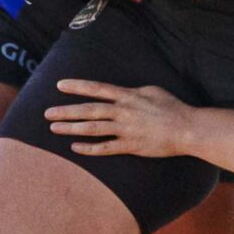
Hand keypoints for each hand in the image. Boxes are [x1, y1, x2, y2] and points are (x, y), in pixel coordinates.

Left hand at [44, 79, 191, 157]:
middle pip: (89, 110)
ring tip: (54, 128)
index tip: (60, 85)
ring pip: (93, 128)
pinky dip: (89, 148)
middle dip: (66, 111)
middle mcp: (123, 112)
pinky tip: (75, 147)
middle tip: (47, 113)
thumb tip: (119, 93)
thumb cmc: (172, 108)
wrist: (187, 129)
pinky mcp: (130, 146)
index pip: (97, 89)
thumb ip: (132, 92)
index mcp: (128, 96)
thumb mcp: (152, 91)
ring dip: (72, 128)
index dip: (77, 87)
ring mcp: (126, 130)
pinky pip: (105, 148)